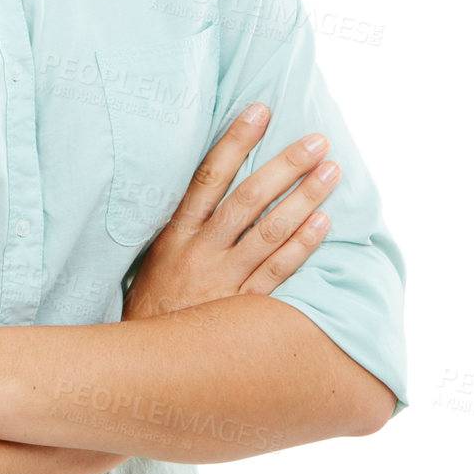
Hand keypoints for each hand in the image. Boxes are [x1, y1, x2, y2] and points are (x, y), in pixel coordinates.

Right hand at [121, 102, 339, 321]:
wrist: (142, 364)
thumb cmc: (153, 305)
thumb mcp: (156, 257)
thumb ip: (184, 225)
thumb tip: (212, 182)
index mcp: (176, 233)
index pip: (209, 176)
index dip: (235, 141)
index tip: (260, 110)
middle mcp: (200, 251)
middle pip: (248, 198)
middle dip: (285, 165)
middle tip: (316, 141)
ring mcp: (222, 280)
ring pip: (269, 231)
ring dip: (304, 198)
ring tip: (331, 172)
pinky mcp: (241, 310)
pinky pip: (276, 272)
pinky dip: (301, 246)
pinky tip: (322, 223)